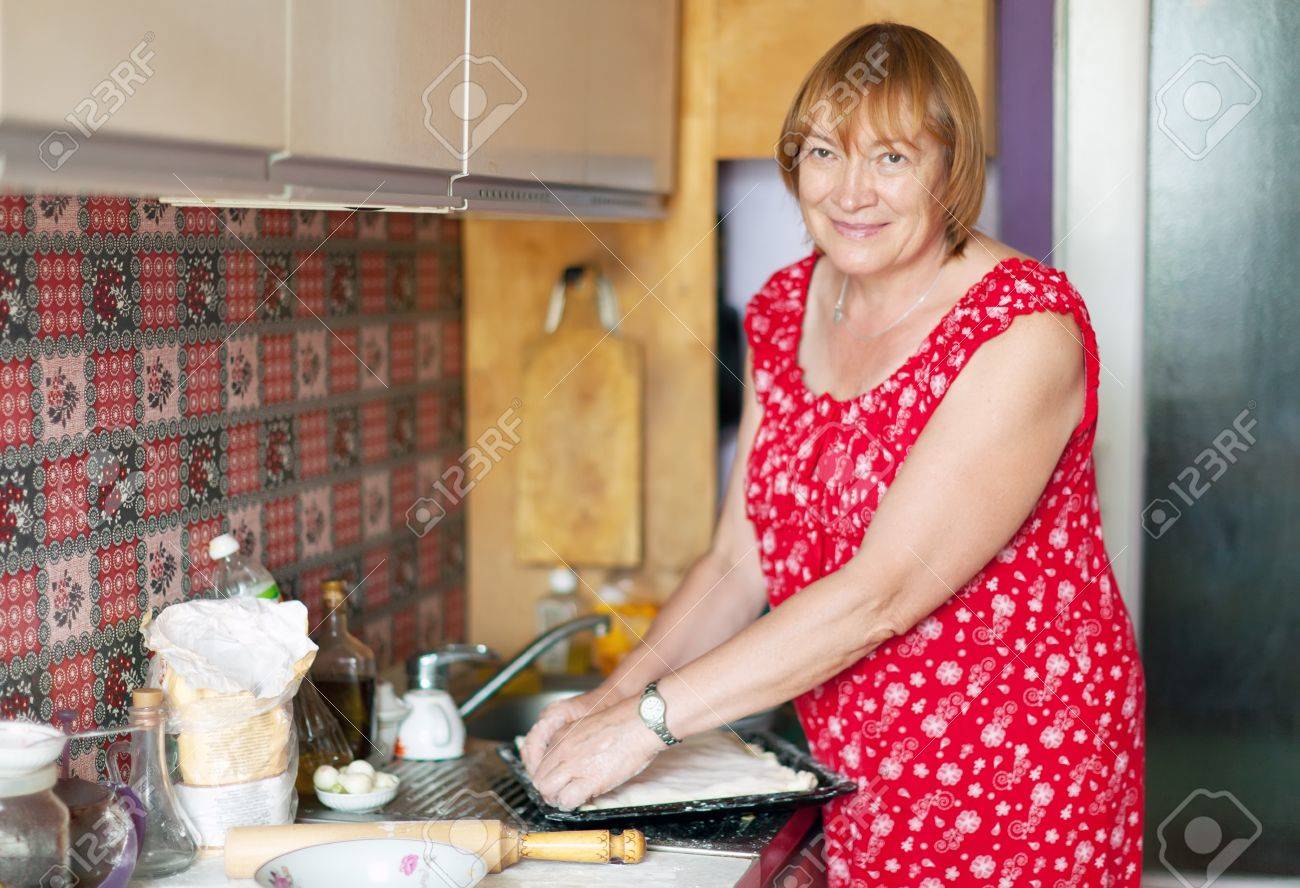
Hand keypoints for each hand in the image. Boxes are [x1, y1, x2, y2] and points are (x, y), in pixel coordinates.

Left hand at [528, 697, 662, 810]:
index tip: (560, 781)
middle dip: (550, 791)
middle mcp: (563, 751)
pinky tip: (582, 799)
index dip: (550, 776)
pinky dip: (572, 804)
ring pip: (547, 790)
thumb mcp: (589, 727)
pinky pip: (568, 800)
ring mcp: (574, 765)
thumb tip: (577, 762)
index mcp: (562, 736)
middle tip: (562, 794)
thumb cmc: (623, 723)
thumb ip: (576, 743)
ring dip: (557, 799)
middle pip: (540, 779)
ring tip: (571, 799)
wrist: (640, 722)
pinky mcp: (589, 780)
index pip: (542, 764)